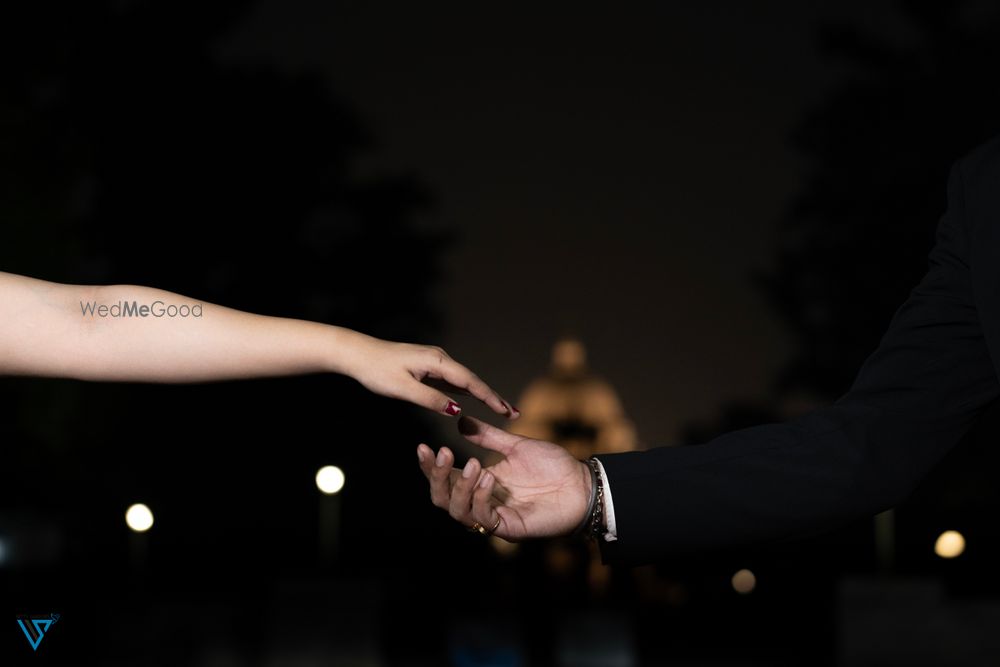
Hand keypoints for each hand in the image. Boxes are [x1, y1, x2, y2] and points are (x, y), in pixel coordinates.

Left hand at [346, 336, 517, 418]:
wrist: (357, 354)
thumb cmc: (377, 370)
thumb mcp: (403, 389)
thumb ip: (431, 399)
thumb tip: (457, 410)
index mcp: (437, 361)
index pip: (470, 382)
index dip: (490, 397)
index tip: (507, 410)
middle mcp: (440, 359)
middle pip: (472, 381)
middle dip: (493, 397)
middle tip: (513, 413)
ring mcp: (434, 362)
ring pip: (464, 381)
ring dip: (482, 394)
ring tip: (501, 409)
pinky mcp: (427, 368)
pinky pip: (452, 381)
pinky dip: (466, 392)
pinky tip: (474, 400)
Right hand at [417, 416, 591, 539]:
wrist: (581, 483)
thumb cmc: (553, 466)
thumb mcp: (516, 446)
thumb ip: (488, 437)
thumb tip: (461, 421)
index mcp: (481, 483)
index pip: (446, 478)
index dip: (430, 466)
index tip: (423, 446)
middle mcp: (483, 502)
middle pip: (443, 498)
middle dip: (436, 477)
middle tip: (442, 453)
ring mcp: (494, 517)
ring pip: (458, 511)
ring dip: (460, 486)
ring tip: (473, 464)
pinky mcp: (508, 529)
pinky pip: (483, 519)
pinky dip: (481, 497)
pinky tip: (489, 478)